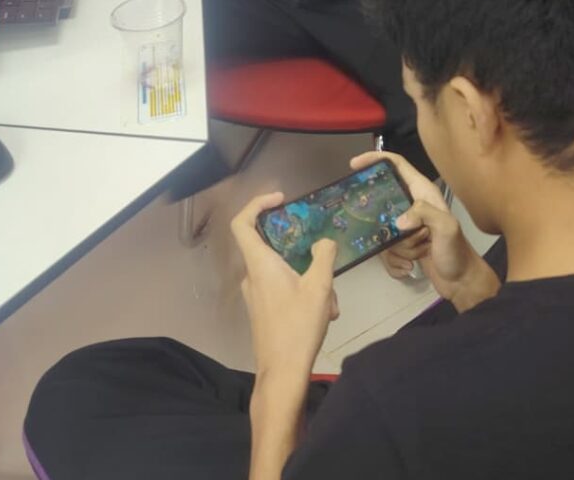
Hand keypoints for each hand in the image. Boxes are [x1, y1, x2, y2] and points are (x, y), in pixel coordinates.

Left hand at [231, 192, 339, 382]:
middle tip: (323, 259)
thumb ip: (324, 256)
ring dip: (309, 277)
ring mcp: (255, 294)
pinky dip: (304, 291)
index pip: (242, 223)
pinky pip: (282, 287)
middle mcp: (252, 276)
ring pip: (282, 270)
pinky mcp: (262, 310)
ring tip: (331, 300)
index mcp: (260, 264)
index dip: (257, 204)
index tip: (281, 200)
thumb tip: (324, 242)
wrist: (283, 373)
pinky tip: (326, 311)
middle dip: (302, 249)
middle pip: (270, 245)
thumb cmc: (298, 326)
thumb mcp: (320, 286)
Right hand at [350, 151, 499, 310]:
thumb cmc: (457, 252)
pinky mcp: (402, 246)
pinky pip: (386, 252)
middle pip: (382, 204)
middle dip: (387, 225)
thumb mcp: (446, 228)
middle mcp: (413, 206)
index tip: (354, 165)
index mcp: (423, 193)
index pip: (397, 165)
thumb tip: (398, 221)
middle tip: (395, 235)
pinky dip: (395, 263)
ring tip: (420, 252)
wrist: (461, 283)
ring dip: (398, 248)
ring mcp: (406, 227)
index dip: (376, 160)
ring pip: (383, 231)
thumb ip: (424, 214)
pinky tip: (410, 267)